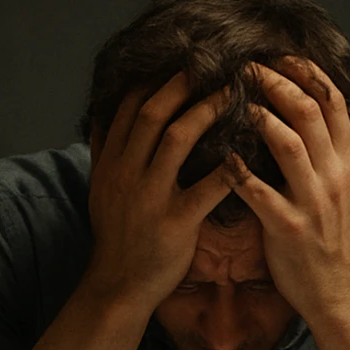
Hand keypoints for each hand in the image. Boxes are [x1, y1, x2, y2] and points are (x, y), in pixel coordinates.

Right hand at [86, 73, 233, 312]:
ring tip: (235, 95)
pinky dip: (229, 167)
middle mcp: (125, 174)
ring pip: (176, 139)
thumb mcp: (99, 189)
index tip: (182, 62)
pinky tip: (250, 151)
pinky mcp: (174, 223)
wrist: (118, 287)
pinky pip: (205, 188)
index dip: (155, 80)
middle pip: (151, 112)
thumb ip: (103, 152)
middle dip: (183, 84)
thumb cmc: (117, 237)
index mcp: (109, 163)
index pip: (127, 107)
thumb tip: (101, 114)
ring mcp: (148, 197)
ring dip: (207, 111)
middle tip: (214, 66)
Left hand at [224, 57, 349, 321]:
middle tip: (246, 66)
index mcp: (348, 163)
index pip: (333, 102)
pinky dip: (238, 170)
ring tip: (233, 99)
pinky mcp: (289, 228)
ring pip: (290, 143)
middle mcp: (335, 176)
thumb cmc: (337, 240)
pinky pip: (260, 192)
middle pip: (310, 111)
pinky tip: (221, 155)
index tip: (278, 55)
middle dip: (276, 81)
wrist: (335, 292)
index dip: (306, 72)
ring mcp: (314, 202)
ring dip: (259, 115)